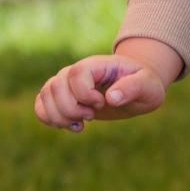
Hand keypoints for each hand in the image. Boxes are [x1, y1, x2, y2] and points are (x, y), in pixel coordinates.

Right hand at [33, 47, 169, 132]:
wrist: (137, 89)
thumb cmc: (145, 85)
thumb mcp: (148, 86)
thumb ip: (133, 88)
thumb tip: (111, 98)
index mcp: (98, 64)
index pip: (76, 73)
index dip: (85, 94)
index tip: (102, 103)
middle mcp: (77, 71)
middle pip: (55, 86)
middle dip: (71, 109)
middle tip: (92, 116)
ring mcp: (67, 83)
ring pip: (44, 96)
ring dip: (60, 117)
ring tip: (81, 125)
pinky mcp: (62, 97)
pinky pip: (41, 105)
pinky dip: (50, 119)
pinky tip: (72, 126)